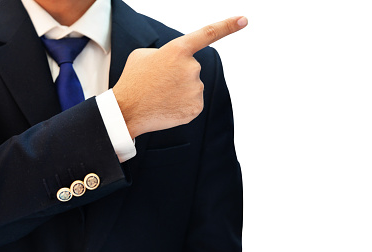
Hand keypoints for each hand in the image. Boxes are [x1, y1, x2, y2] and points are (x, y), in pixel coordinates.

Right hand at [113, 16, 247, 137]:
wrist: (127, 111)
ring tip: (160, 95)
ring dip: (179, 91)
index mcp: (178, 50)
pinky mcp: (196, 107)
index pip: (208, 34)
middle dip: (177, 75)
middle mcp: (192, 67)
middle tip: (158, 83)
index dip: (227, 26)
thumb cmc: (133, 80)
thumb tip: (177, 62)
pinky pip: (193, 102)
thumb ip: (166, 53)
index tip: (244, 20)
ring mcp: (195, 88)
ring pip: (193, 87)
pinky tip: (167, 106)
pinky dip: (181, 105)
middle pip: (191, 69)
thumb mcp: (144, 55)